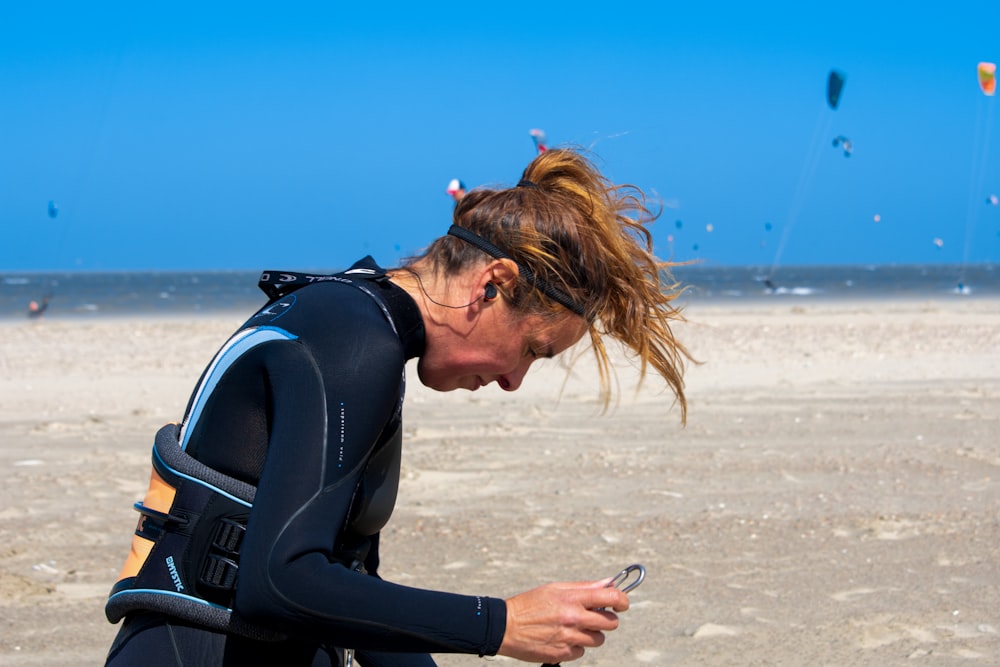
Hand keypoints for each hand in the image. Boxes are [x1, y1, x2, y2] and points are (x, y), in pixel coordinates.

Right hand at [498, 579, 628, 662]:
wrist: (505, 626)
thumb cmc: (530, 604)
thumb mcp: (555, 588)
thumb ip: (584, 587)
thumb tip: (608, 583)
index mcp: (572, 599)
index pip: (611, 598)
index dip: (622, 600)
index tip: (622, 603)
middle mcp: (573, 618)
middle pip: (611, 623)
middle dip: (607, 620)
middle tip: (595, 616)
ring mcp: (569, 638)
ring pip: (598, 640)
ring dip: (591, 634)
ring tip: (573, 627)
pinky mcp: (562, 654)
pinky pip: (581, 651)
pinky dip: (575, 645)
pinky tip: (562, 637)